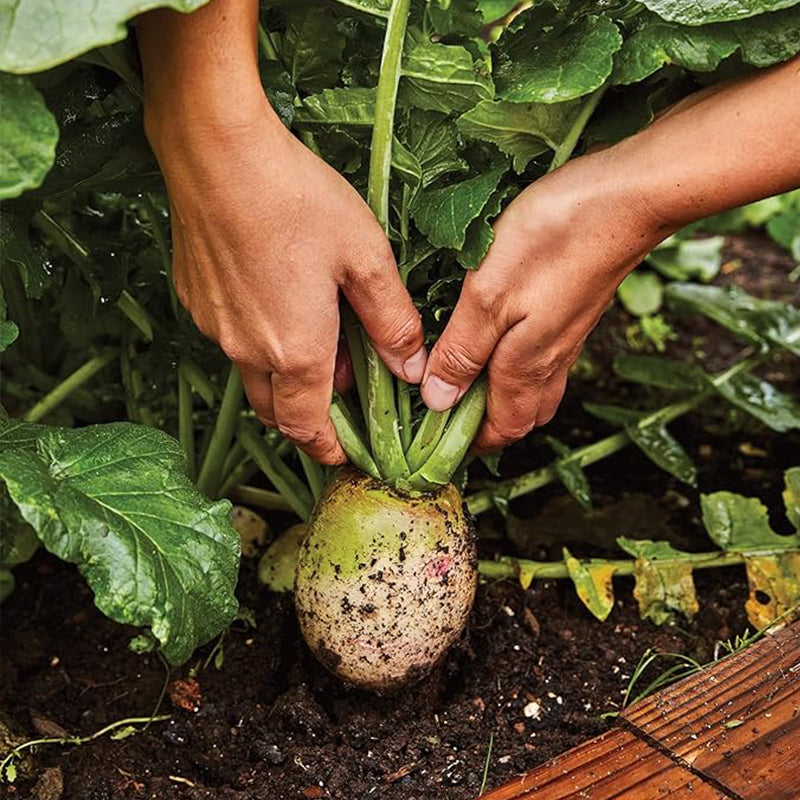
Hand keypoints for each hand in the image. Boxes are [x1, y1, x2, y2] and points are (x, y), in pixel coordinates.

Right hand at [145, 98, 426, 463]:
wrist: (217, 153)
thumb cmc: (297, 200)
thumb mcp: (365, 258)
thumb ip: (391, 321)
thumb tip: (413, 368)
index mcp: (296, 351)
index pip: (308, 428)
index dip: (328, 448)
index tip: (344, 451)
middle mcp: (248, 351)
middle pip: (276, 413)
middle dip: (307, 419)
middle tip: (338, 398)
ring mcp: (216, 328)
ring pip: (253, 376)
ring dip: (284, 377)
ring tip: (315, 338)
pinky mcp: (196, 301)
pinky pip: (231, 340)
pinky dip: (258, 342)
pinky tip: (277, 300)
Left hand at [420, 150, 666, 451]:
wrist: (626, 197)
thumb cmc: (553, 239)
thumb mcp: (488, 295)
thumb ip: (463, 351)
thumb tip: (437, 401)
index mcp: (527, 366)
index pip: (502, 429)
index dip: (472, 443)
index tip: (437, 439)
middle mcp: (552, 360)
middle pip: (522, 416)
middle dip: (487, 425)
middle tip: (447, 412)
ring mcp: (568, 335)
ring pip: (535, 388)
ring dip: (502, 396)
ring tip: (465, 380)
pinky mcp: (575, 310)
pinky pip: (545, 358)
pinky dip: (517, 365)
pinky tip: (498, 338)